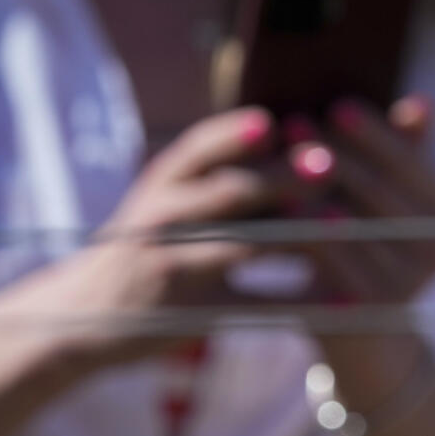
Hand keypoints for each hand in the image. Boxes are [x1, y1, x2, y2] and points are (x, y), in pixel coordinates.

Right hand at [0, 107, 319, 368]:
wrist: (87, 315)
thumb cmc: (148, 246)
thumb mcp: (166, 201)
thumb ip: (215, 174)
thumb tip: (285, 132)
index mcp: (162, 183)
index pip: (197, 148)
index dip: (233, 133)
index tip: (274, 120)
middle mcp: (164, 219)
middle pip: (229, 192)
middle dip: (282, 176)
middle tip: (329, 164)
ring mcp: (176, 267)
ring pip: (245, 246)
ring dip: (300, 234)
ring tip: (347, 227)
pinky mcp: (195, 314)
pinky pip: (259, 306)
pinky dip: (304, 302)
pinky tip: (345, 301)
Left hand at [283, 96, 434, 304]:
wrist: (364, 336)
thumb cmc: (367, 245)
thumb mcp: (386, 198)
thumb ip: (402, 152)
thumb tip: (424, 103)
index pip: (411, 161)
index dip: (374, 134)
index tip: (337, 106)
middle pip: (380, 190)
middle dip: (335, 154)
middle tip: (295, 123)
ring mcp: (411, 283)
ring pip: (354, 223)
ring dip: (313, 189)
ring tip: (277, 162)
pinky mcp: (374, 308)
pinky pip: (334, 261)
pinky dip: (303, 233)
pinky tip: (274, 211)